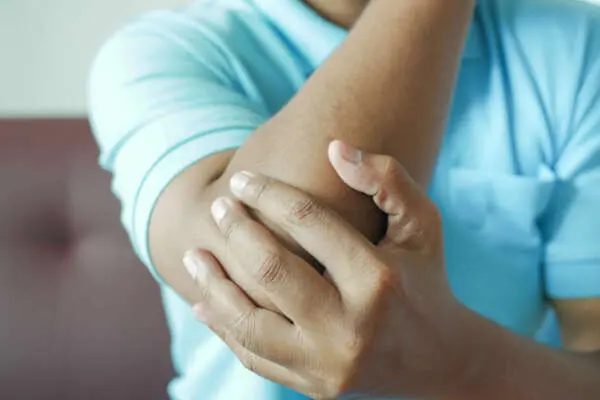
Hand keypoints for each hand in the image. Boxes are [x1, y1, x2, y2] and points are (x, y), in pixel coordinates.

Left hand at [183, 141, 475, 398]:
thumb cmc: (425, 279)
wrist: (438, 360)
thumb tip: (334, 147)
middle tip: (219, 208)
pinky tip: (204, 303)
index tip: (243, 179)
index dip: (268, 193)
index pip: (308, 222)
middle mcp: (351, 327)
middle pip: (271, 271)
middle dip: (236, 232)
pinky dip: (223, 327)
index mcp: (379, 280)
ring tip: (194, 256)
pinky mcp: (314, 387)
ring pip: (249, 323)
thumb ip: (387, 180)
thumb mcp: (421, 224)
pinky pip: (254, 356)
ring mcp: (328, 365)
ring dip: (212, 285)